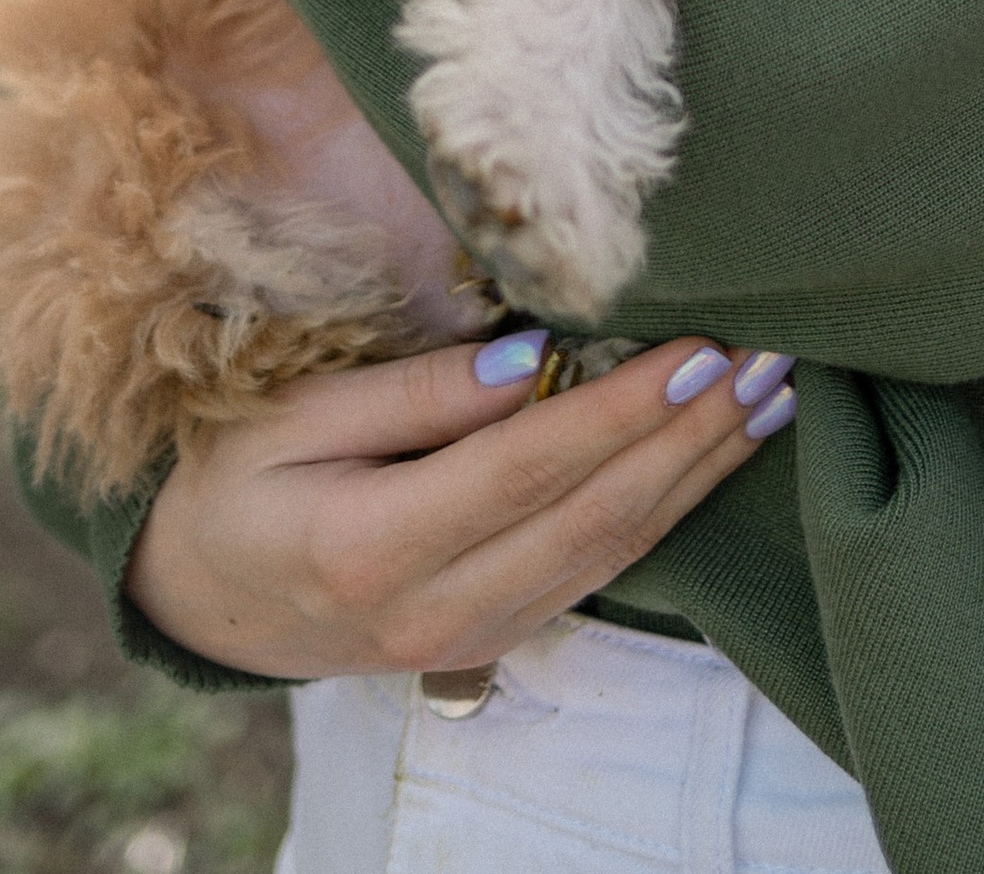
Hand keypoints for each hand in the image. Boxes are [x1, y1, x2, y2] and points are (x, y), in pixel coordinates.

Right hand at [124, 334, 788, 680]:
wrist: (208, 603)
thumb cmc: (240, 483)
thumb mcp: (294, 418)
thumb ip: (411, 395)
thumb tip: (528, 357)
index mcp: (375, 548)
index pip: (528, 469)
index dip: (622, 410)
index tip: (700, 347)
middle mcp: (438, 609)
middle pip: (594, 516)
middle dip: (695, 435)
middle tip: (773, 357)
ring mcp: (476, 635)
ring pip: (616, 548)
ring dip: (704, 470)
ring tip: (775, 395)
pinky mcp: (501, 633)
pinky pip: (602, 566)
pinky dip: (672, 505)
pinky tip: (718, 451)